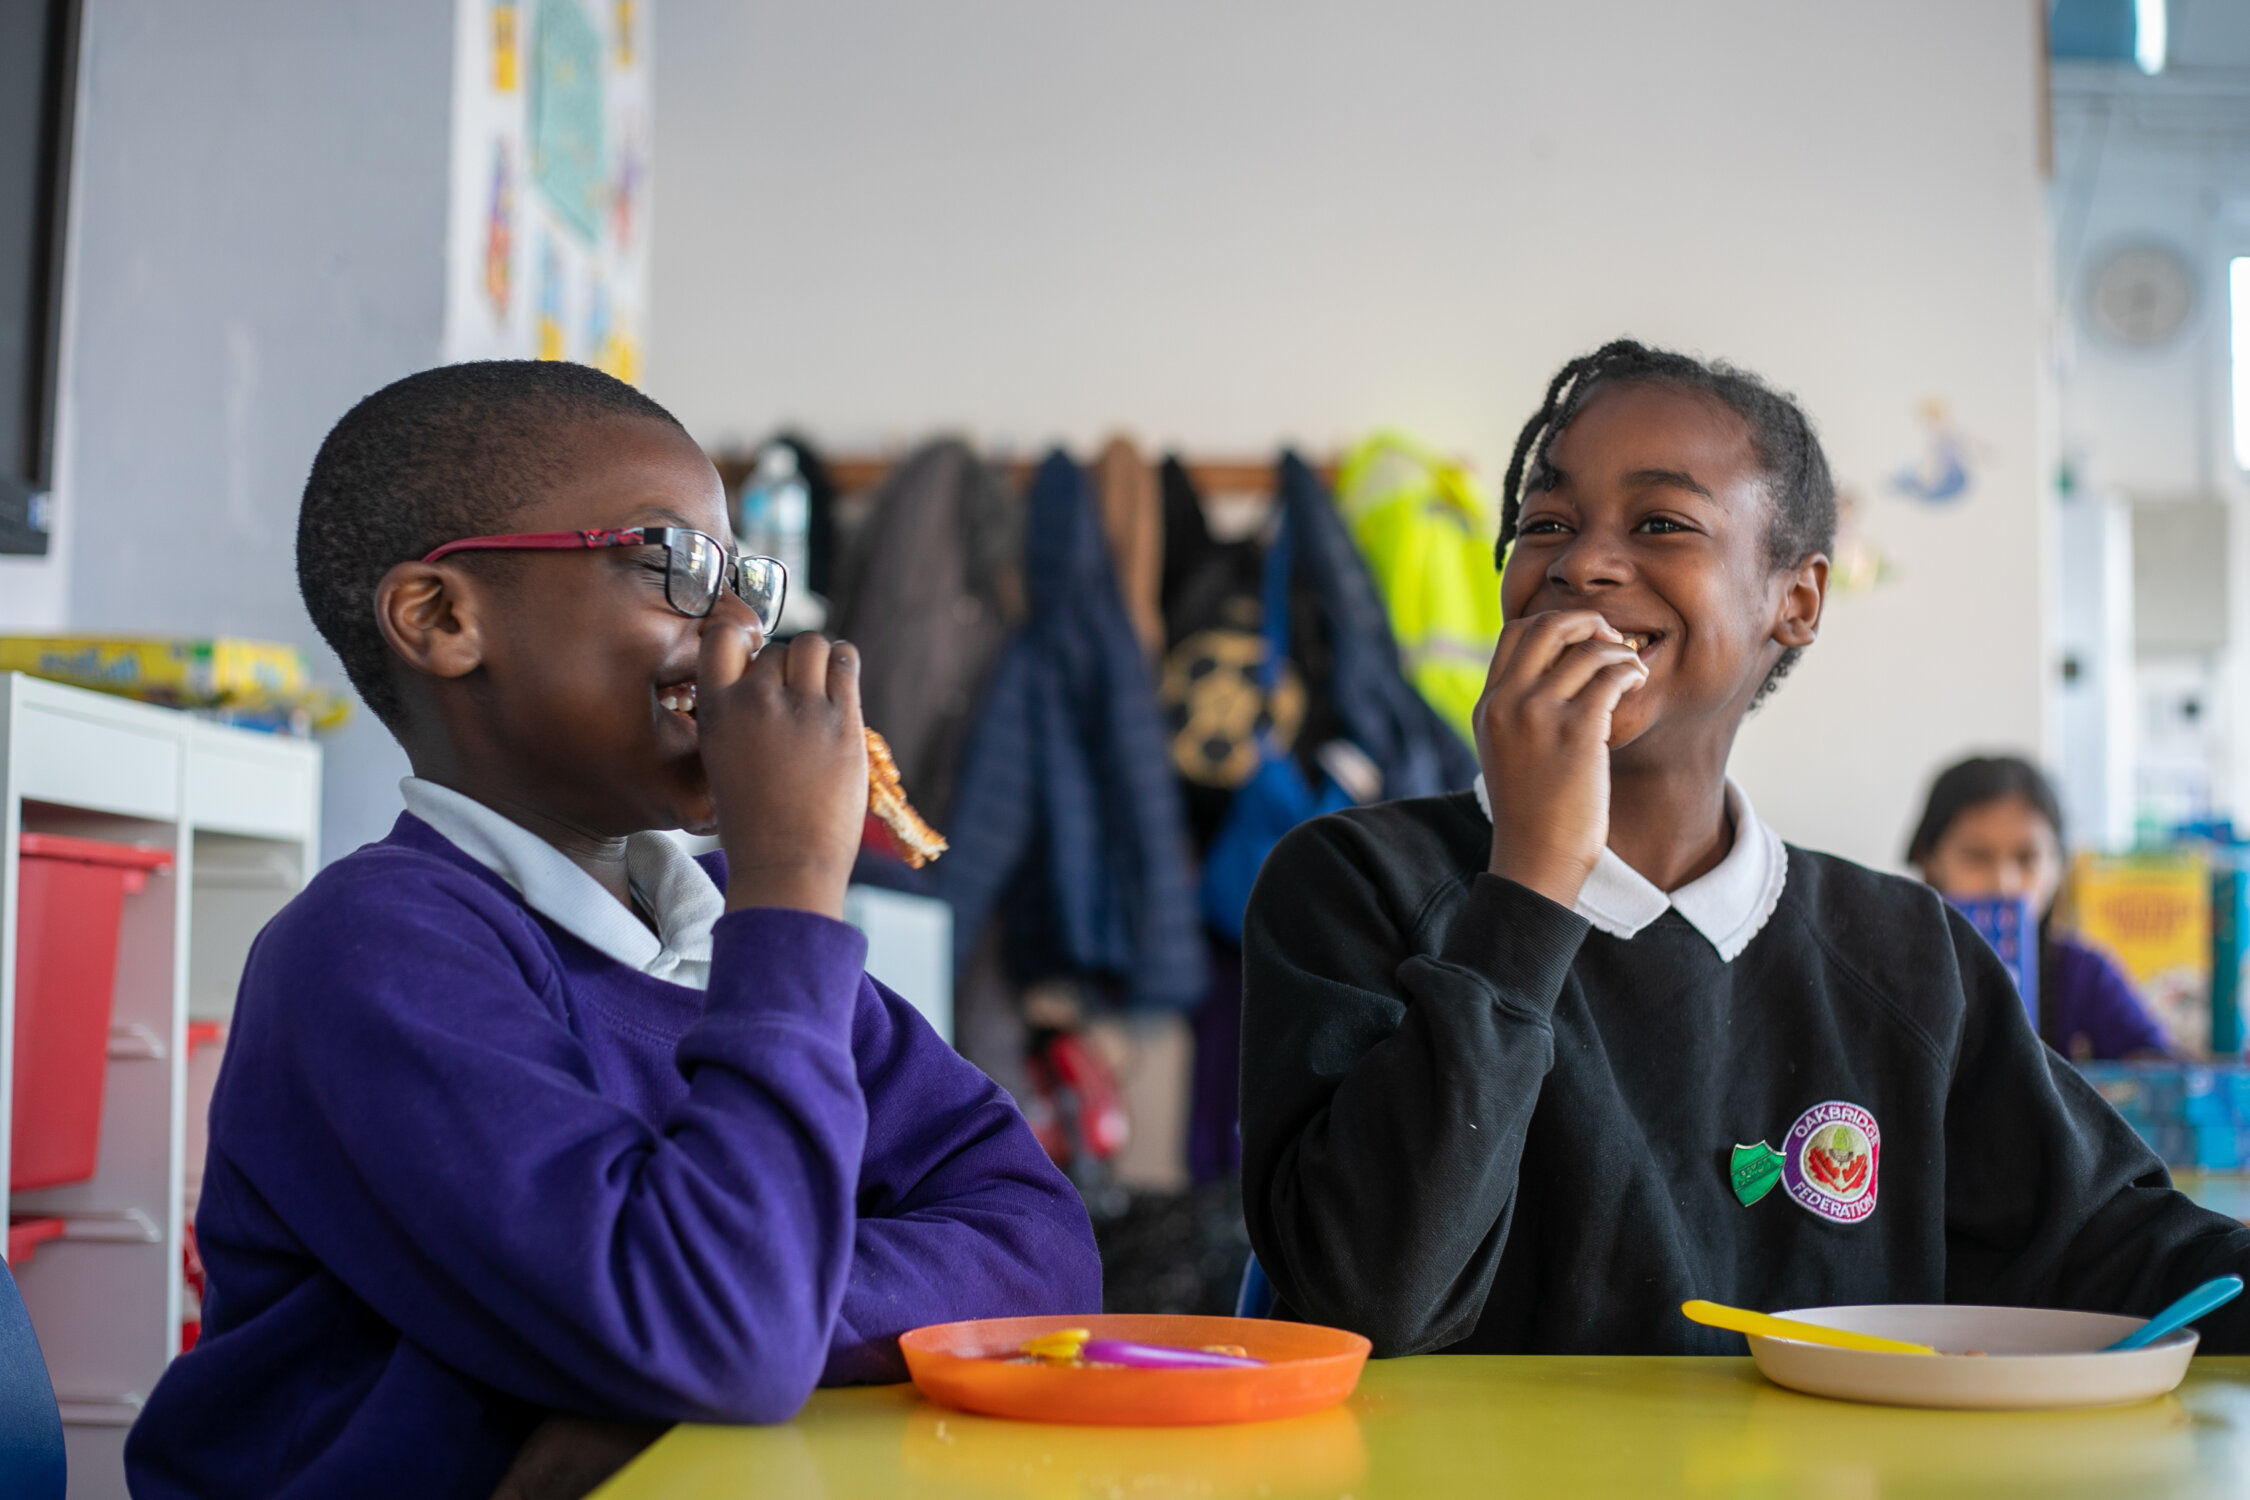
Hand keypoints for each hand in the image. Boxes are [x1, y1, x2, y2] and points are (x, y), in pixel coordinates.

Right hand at [696, 626, 867, 918]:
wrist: (787, 862)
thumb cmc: (755, 822)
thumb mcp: (723, 760)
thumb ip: (737, 716)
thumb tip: (765, 682)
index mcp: (717, 711)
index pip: (721, 637)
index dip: (741, 639)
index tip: (752, 656)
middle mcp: (756, 701)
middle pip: (777, 650)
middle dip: (788, 668)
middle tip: (796, 700)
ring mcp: (801, 709)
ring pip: (813, 645)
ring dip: (818, 660)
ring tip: (821, 686)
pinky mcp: (842, 721)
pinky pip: (846, 662)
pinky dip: (844, 665)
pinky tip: (842, 682)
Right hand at [1472, 610, 1647, 907]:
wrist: (1536, 858)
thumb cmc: (1531, 811)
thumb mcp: (1505, 752)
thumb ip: (1517, 711)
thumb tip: (1555, 673)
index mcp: (1488, 705)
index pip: (1513, 632)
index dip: (1553, 624)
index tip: (1579, 640)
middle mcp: (1507, 702)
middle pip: (1546, 626)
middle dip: (1586, 621)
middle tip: (1610, 639)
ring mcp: (1538, 714)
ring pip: (1586, 648)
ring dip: (1618, 650)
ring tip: (1632, 668)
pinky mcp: (1576, 731)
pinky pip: (1611, 676)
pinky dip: (1630, 670)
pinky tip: (1637, 682)